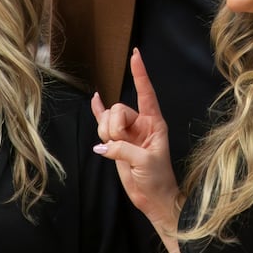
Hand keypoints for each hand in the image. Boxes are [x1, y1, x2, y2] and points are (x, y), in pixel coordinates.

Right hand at [89, 49, 180, 230]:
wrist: (153, 198)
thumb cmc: (157, 179)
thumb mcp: (144, 162)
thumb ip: (123, 149)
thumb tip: (104, 145)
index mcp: (154, 122)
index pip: (146, 92)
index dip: (140, 74)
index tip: (136, 54)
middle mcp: (140, 123)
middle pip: (117, 110)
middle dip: (113, 127)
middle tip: (119, 146)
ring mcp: (127, 131)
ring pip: (107, 120)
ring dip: (105, 133)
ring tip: (114, 150)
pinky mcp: (116, 141)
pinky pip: (103, 121)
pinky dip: (98, 111)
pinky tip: (94, 99)